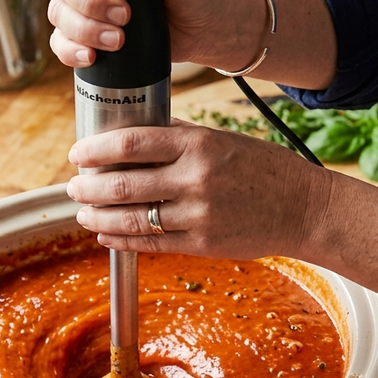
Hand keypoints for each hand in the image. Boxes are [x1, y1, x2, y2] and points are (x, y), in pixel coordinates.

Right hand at [47, 0, 244, 71]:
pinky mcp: (86, 34)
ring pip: (59, 12)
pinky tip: (91, 56)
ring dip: (85, 28)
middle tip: (124, 13)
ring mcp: (83, 2)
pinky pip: (60, 42)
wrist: (204, 27)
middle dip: (89, 0)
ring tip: (119, 39)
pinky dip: (70, 51)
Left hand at [66, 119, 331, 260]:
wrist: (303, 208)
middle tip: (73, 188)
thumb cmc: (262, 169)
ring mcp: (198, 215)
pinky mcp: (202, 245)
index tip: (77, 154)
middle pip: (124, 183)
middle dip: (89, 188)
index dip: (95, 150)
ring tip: (83, 214)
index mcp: (198, 144)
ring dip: (99, 218)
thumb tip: (133, 133)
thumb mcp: (222, 140)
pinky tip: (106, 236)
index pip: (131, 143)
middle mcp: (195, 178)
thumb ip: (178, 137)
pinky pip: (150, 245)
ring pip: (132, 218)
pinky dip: (121, 241)